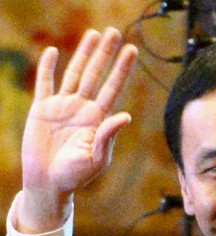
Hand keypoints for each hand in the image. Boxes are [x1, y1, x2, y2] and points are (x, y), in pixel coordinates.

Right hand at [19, 27, 136, 231]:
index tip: (132, 50)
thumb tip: (125, 115)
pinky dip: (47, 68)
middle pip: (96, 74)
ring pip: (75, 73)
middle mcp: (83, 108)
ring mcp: (63, 106)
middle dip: (105, 53)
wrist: (49, 183)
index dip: (122, 69)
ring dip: (83, 53)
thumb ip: (107, 135)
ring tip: (93, 34)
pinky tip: (52, 52)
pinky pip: (45, 84)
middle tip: (114, 31)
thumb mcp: (96, 157)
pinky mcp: (42, 109)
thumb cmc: (76, 175)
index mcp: (99, 119)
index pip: (113, 87)